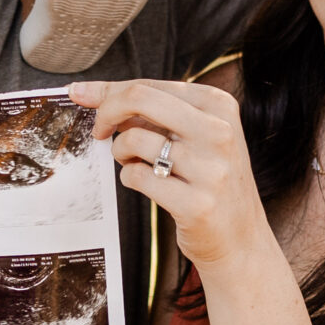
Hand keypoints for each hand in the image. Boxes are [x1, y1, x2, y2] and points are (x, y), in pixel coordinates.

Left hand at [75, 78, 274, 269]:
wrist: (242, 240)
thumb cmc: (211, 181)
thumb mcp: (196, 135)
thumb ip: (154, 112)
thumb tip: (93, 93)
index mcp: (219, 105)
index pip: (150, 85)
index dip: (108, 90)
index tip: (82, 96)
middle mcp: (219, 132)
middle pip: (139, 98)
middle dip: (106, 111)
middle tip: (99, 131)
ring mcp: (211, 169)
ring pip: (134, 140)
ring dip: (120, 152)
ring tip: (133, 161)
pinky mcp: (197, 204)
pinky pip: (138, 177)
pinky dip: (130, 177)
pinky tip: (143, 182)